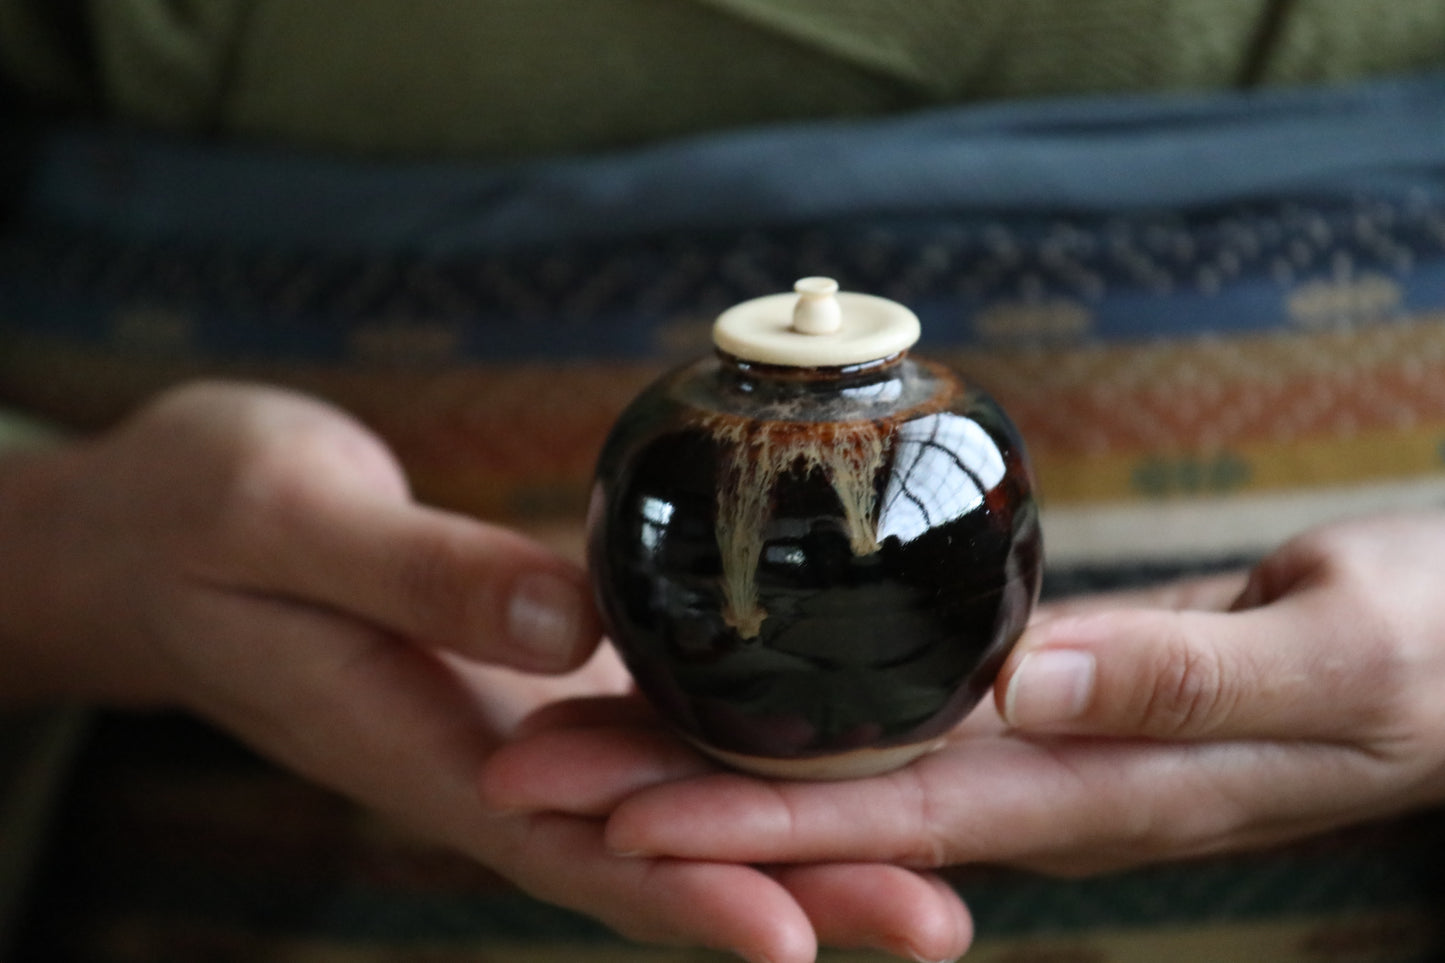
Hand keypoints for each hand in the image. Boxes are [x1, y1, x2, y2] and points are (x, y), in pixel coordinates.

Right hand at [0, 381, 969, 962]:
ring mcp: (516, 724)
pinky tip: (829, 743)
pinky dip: (738, 745)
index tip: (798, 943)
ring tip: (932, 855)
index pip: (568, 849)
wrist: (161, 530)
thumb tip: (572, 632)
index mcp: (413, 747)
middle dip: (791, 890)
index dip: (683, 901)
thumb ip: (423, 578)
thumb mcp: (287, 523)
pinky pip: (649, 723)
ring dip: (791, 831)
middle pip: (653, 850)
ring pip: (670, 796)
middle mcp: (485, 758)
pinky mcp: (535, 672)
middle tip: (940, 920)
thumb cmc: (200, 519)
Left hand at [483, 512, 1444, 893]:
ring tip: (583, 738)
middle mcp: (1047, 791)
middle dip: (680, 801)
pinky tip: (735, 698)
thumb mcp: (1339, 653)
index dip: (747, 823)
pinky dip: (804, 725)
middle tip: (532, 771)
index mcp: (1100, 789)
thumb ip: (1190, 676)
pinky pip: (902, 730)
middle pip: (834, 807)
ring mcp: (1041, 760)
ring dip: (715, 764)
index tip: (614, 816)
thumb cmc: (1429, 648)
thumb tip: (1026, 682)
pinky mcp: (1046, 714)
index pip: (892, 818)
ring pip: (851, 775)